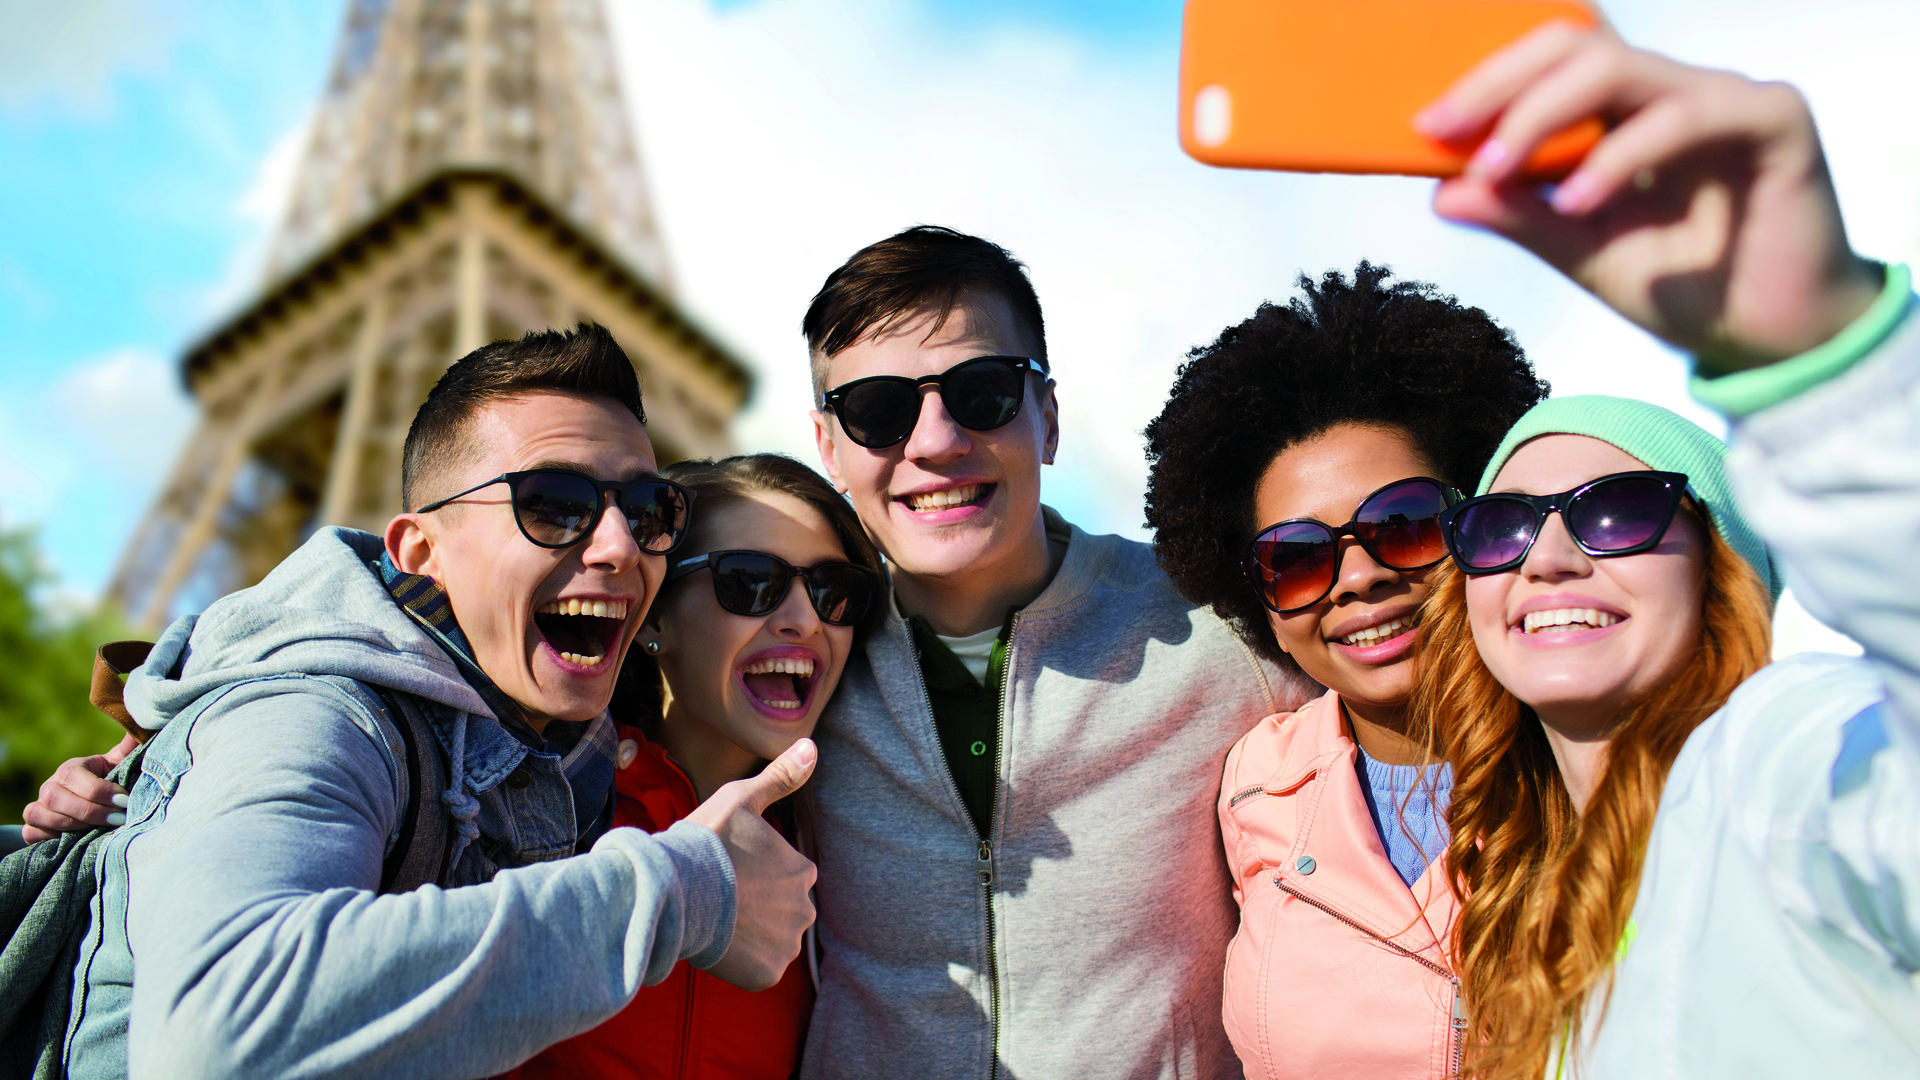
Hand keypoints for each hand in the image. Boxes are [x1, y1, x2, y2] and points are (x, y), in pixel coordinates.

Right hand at [21, 734, 137, 843]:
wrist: (95, 807)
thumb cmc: (110, 783)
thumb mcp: (120, 765)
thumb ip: (130, 749)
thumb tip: (145, 726)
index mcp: (71, 769)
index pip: (75, 776)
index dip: (100, 791)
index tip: (125, 800)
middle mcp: (50, 786)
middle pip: (56, 798)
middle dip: (90, 811)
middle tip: (119, 819)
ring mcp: (38, 807)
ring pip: (40, 814)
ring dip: (72, 826)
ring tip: (101, 831)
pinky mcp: (33, 828)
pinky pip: (29, 833)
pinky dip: (48, 838)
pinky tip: (75, 840)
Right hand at [686, 738, 818, 990]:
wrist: (673, 892)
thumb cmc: (705, 843)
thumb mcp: (742, 800)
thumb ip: (781, 777)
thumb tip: (812, 747)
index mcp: (803, 870)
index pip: (784, 877)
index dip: (752, 874)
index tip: (727, 870)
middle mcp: (805, 909)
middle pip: (780, 910)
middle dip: (756, 907)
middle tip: (720, 896)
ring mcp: (787, 945)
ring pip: (770, 940)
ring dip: (750, 934)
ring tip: (717, 919)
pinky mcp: (767, 974)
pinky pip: (759, 969)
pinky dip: (741, 962)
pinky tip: (719, 944)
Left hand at [1417, 22, 1882, 368]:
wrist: (1771, 340)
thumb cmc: (1684, 288)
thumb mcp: (1582, 253)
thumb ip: (1520, 218)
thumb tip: (1441, 193)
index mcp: (1627, 111)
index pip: (1551, 61)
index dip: (1485, 82)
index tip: (1424, 127)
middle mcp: (1672, 90)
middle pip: (1576, 45)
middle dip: (1499, 86)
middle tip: (1447, 133)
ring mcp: (1723, 97)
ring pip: (1617, 68)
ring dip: (1541, 116)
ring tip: (1496, 171)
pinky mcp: (1772, 119)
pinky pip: (1683, 116)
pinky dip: (1619, 155)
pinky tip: (1578, 200)